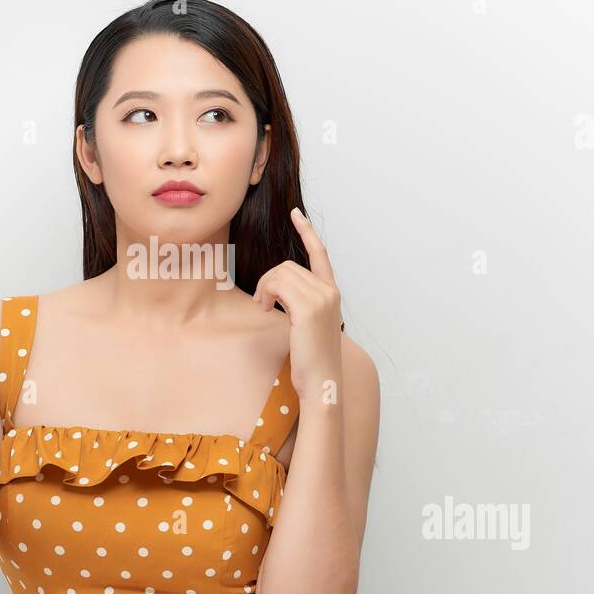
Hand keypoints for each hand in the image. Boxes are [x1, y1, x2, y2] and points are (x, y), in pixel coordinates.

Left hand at [250, 206, 342, 399]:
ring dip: (265, 288)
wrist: (322, 380)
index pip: (320, 254)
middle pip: (288, 265)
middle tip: (262, 301)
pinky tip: (267, 309)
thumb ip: (300, 301)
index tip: (296, 214)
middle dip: (268, 280)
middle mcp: (330, 291)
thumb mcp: (308, 323)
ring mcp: (322, 298)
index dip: (307, 232)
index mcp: (331, 292)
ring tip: (265, 307)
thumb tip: (278, 290)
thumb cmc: (312, 357)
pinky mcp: (309, 307)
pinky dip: (266, 293)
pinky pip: (278, 285)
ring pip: (281, 273)